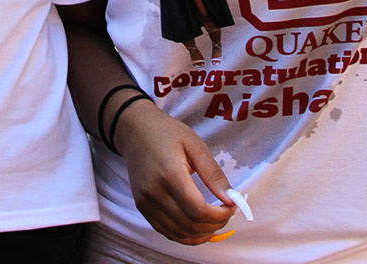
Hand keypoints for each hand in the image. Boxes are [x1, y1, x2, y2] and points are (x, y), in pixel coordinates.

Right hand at [112, 103, 238, 244]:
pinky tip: (199, 227)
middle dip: (215, 225)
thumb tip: (232, 199)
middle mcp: (154, 193)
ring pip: (179, 234)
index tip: (232, 207)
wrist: (134, 131)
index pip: (197, 210)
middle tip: (227, 213)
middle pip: (190, 225)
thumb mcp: (195, 145)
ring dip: (202, 234)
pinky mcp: (142, 207)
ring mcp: (146, 203)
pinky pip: (167, 232)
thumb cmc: (167, 133)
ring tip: (215, 220)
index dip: (219, 215)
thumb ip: (213, 174)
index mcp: (170, 174)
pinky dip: (186, 235)